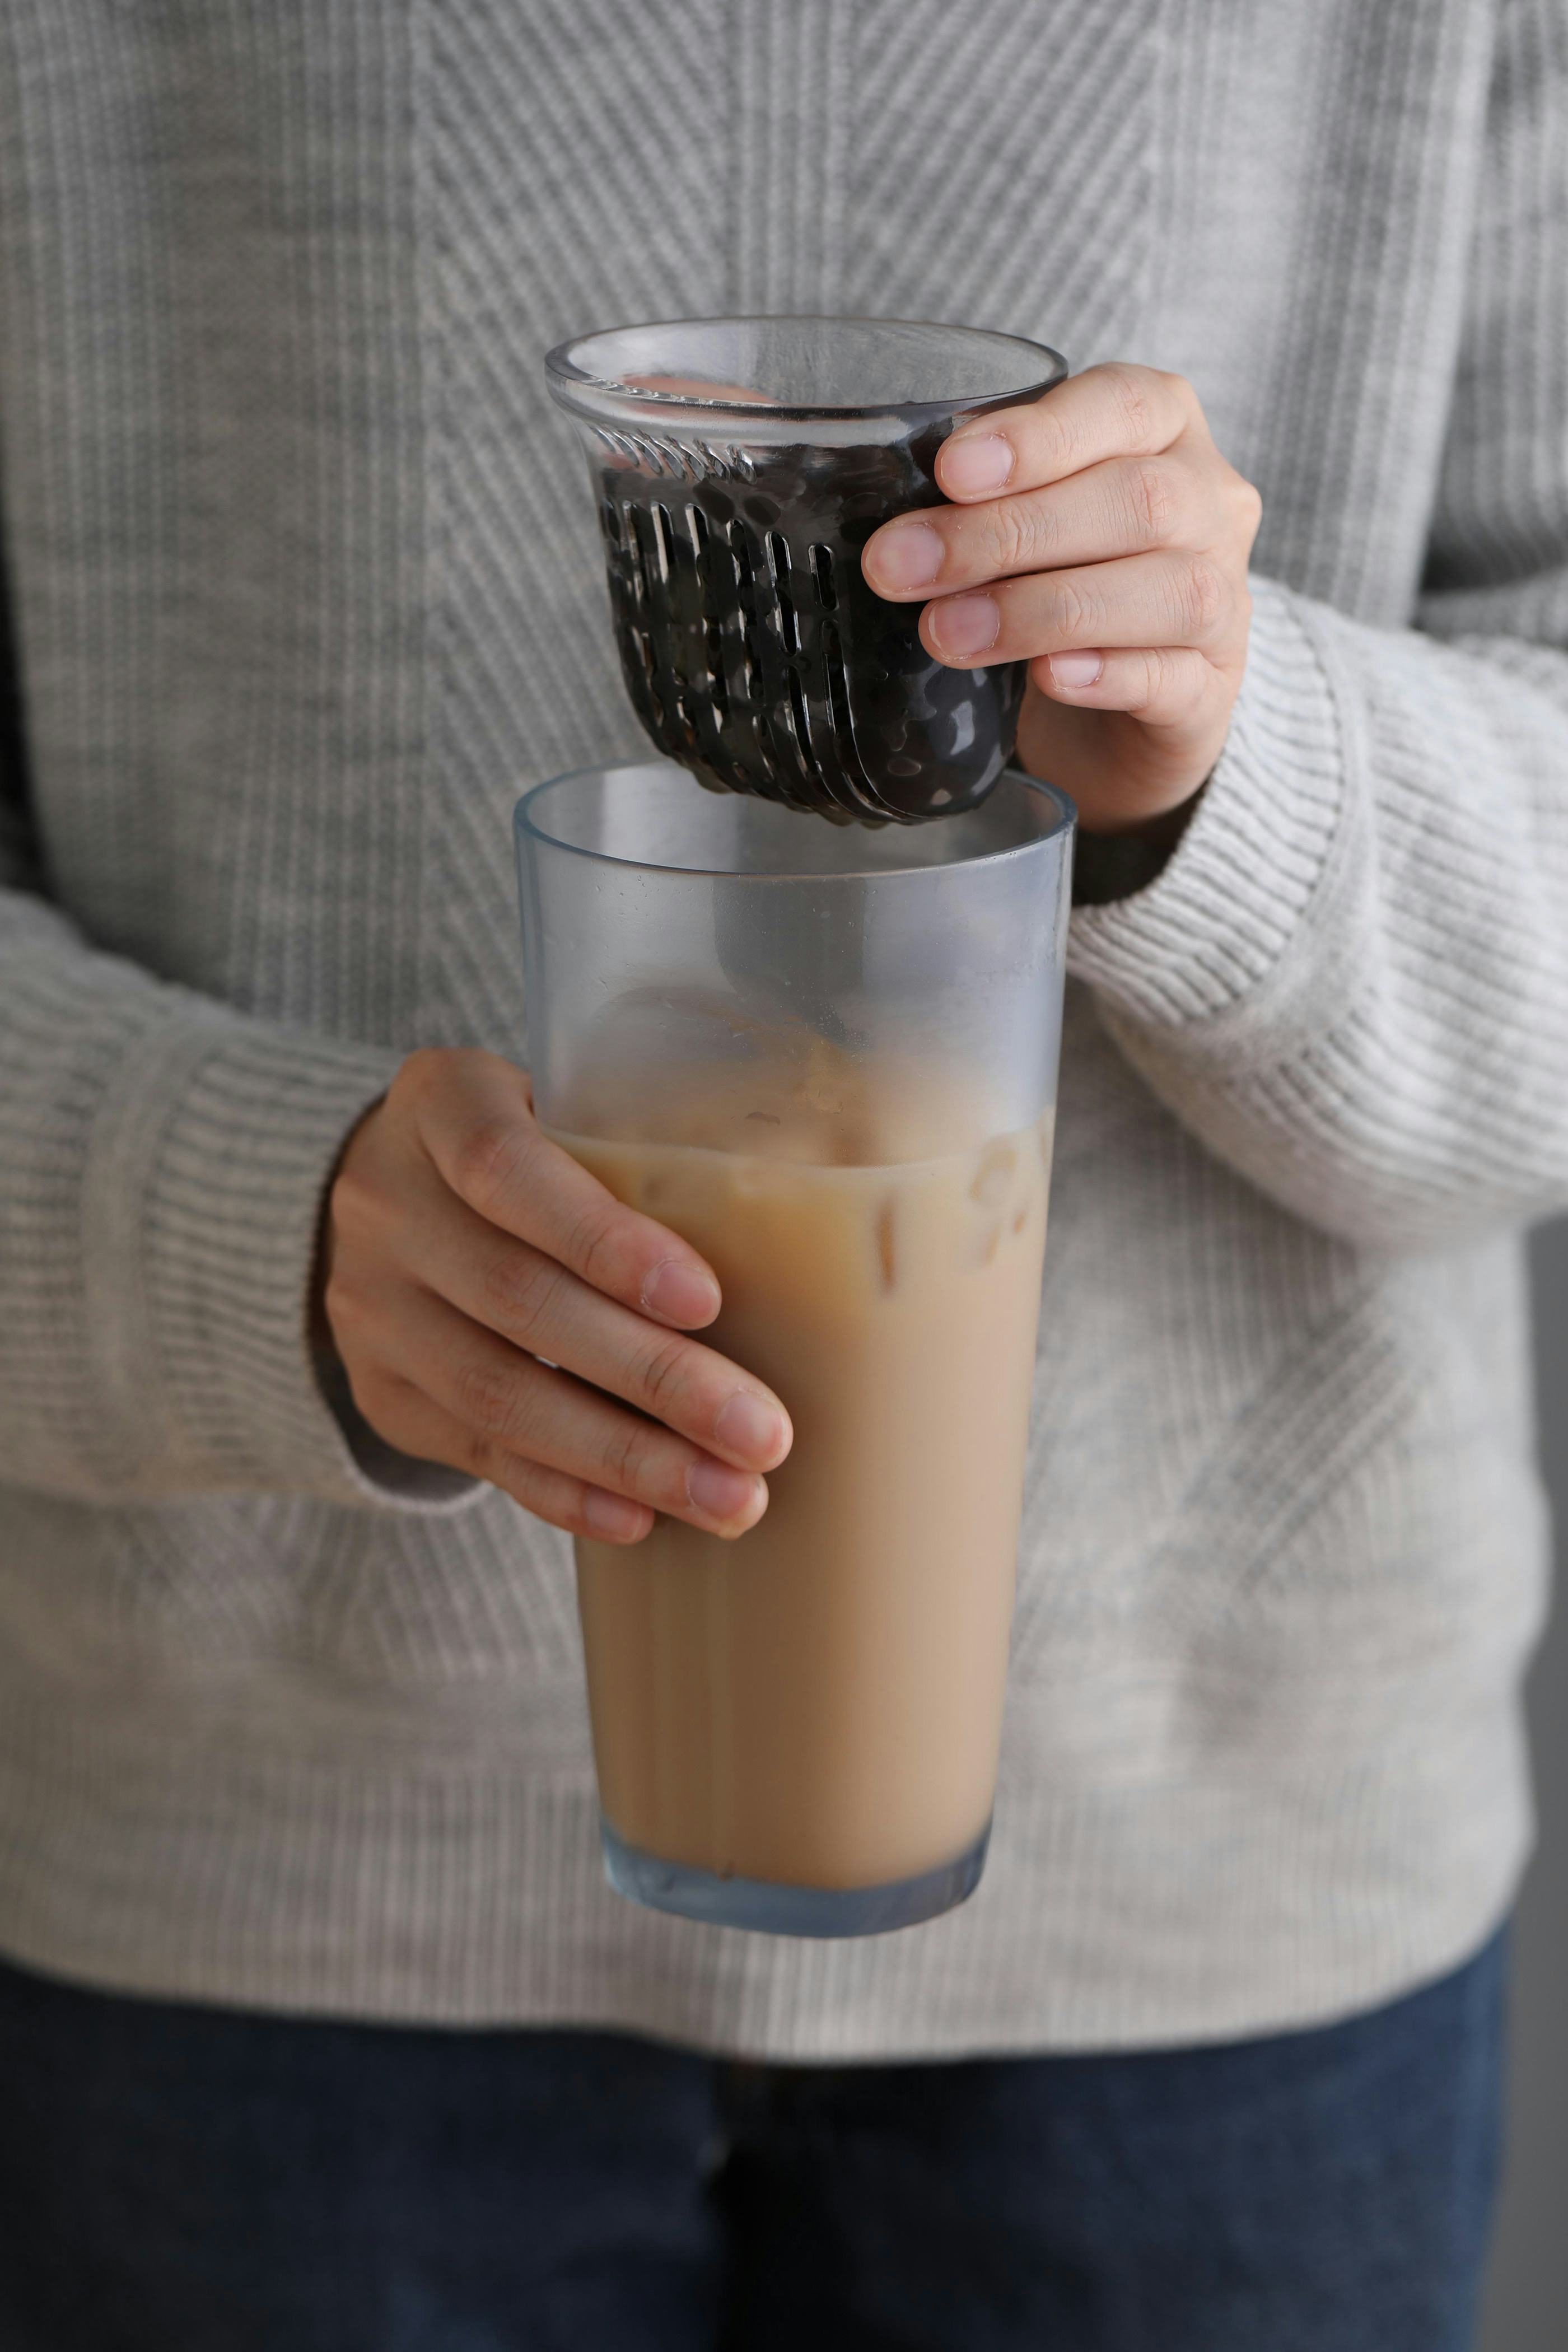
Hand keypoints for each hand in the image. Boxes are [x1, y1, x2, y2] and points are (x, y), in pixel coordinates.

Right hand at [320, 1050, 791, 1543]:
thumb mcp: (569, 1106)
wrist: (395, 1196)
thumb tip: (823, 1216)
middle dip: (653, 1377)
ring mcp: (369, 1303)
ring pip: (497, 1393)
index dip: (604, 1240)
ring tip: (729, 1497)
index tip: (707, 1300)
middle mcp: (385, 1202)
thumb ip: (652, 1143)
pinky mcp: (380, 1390)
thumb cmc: (541, 1146)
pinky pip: (475, 1451)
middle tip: (762, 1433)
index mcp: (439, 1103)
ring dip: (624, 1456)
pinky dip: (563, 1490)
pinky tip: (641, 1519)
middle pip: (518, 1299)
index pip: (507, 1170)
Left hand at [862, 363, 1261, 834]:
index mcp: (1163, 431)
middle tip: (901, 569)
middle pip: (1137, 500)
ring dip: (1041, 609)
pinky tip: (1048, 678)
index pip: (1124, 404)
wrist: (1115, 712)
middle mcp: (1211, 506)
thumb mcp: (1002, 513)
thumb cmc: (1048, 584)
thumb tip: (764, 406)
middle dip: (1008, 533)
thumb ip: (930, 475)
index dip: (1039, 436)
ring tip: (947, 634)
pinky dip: (1106, 674)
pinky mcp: (1210, 692)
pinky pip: (1171, 677)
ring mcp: (1225, 602)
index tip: (948, 472)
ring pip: (1167, 590)